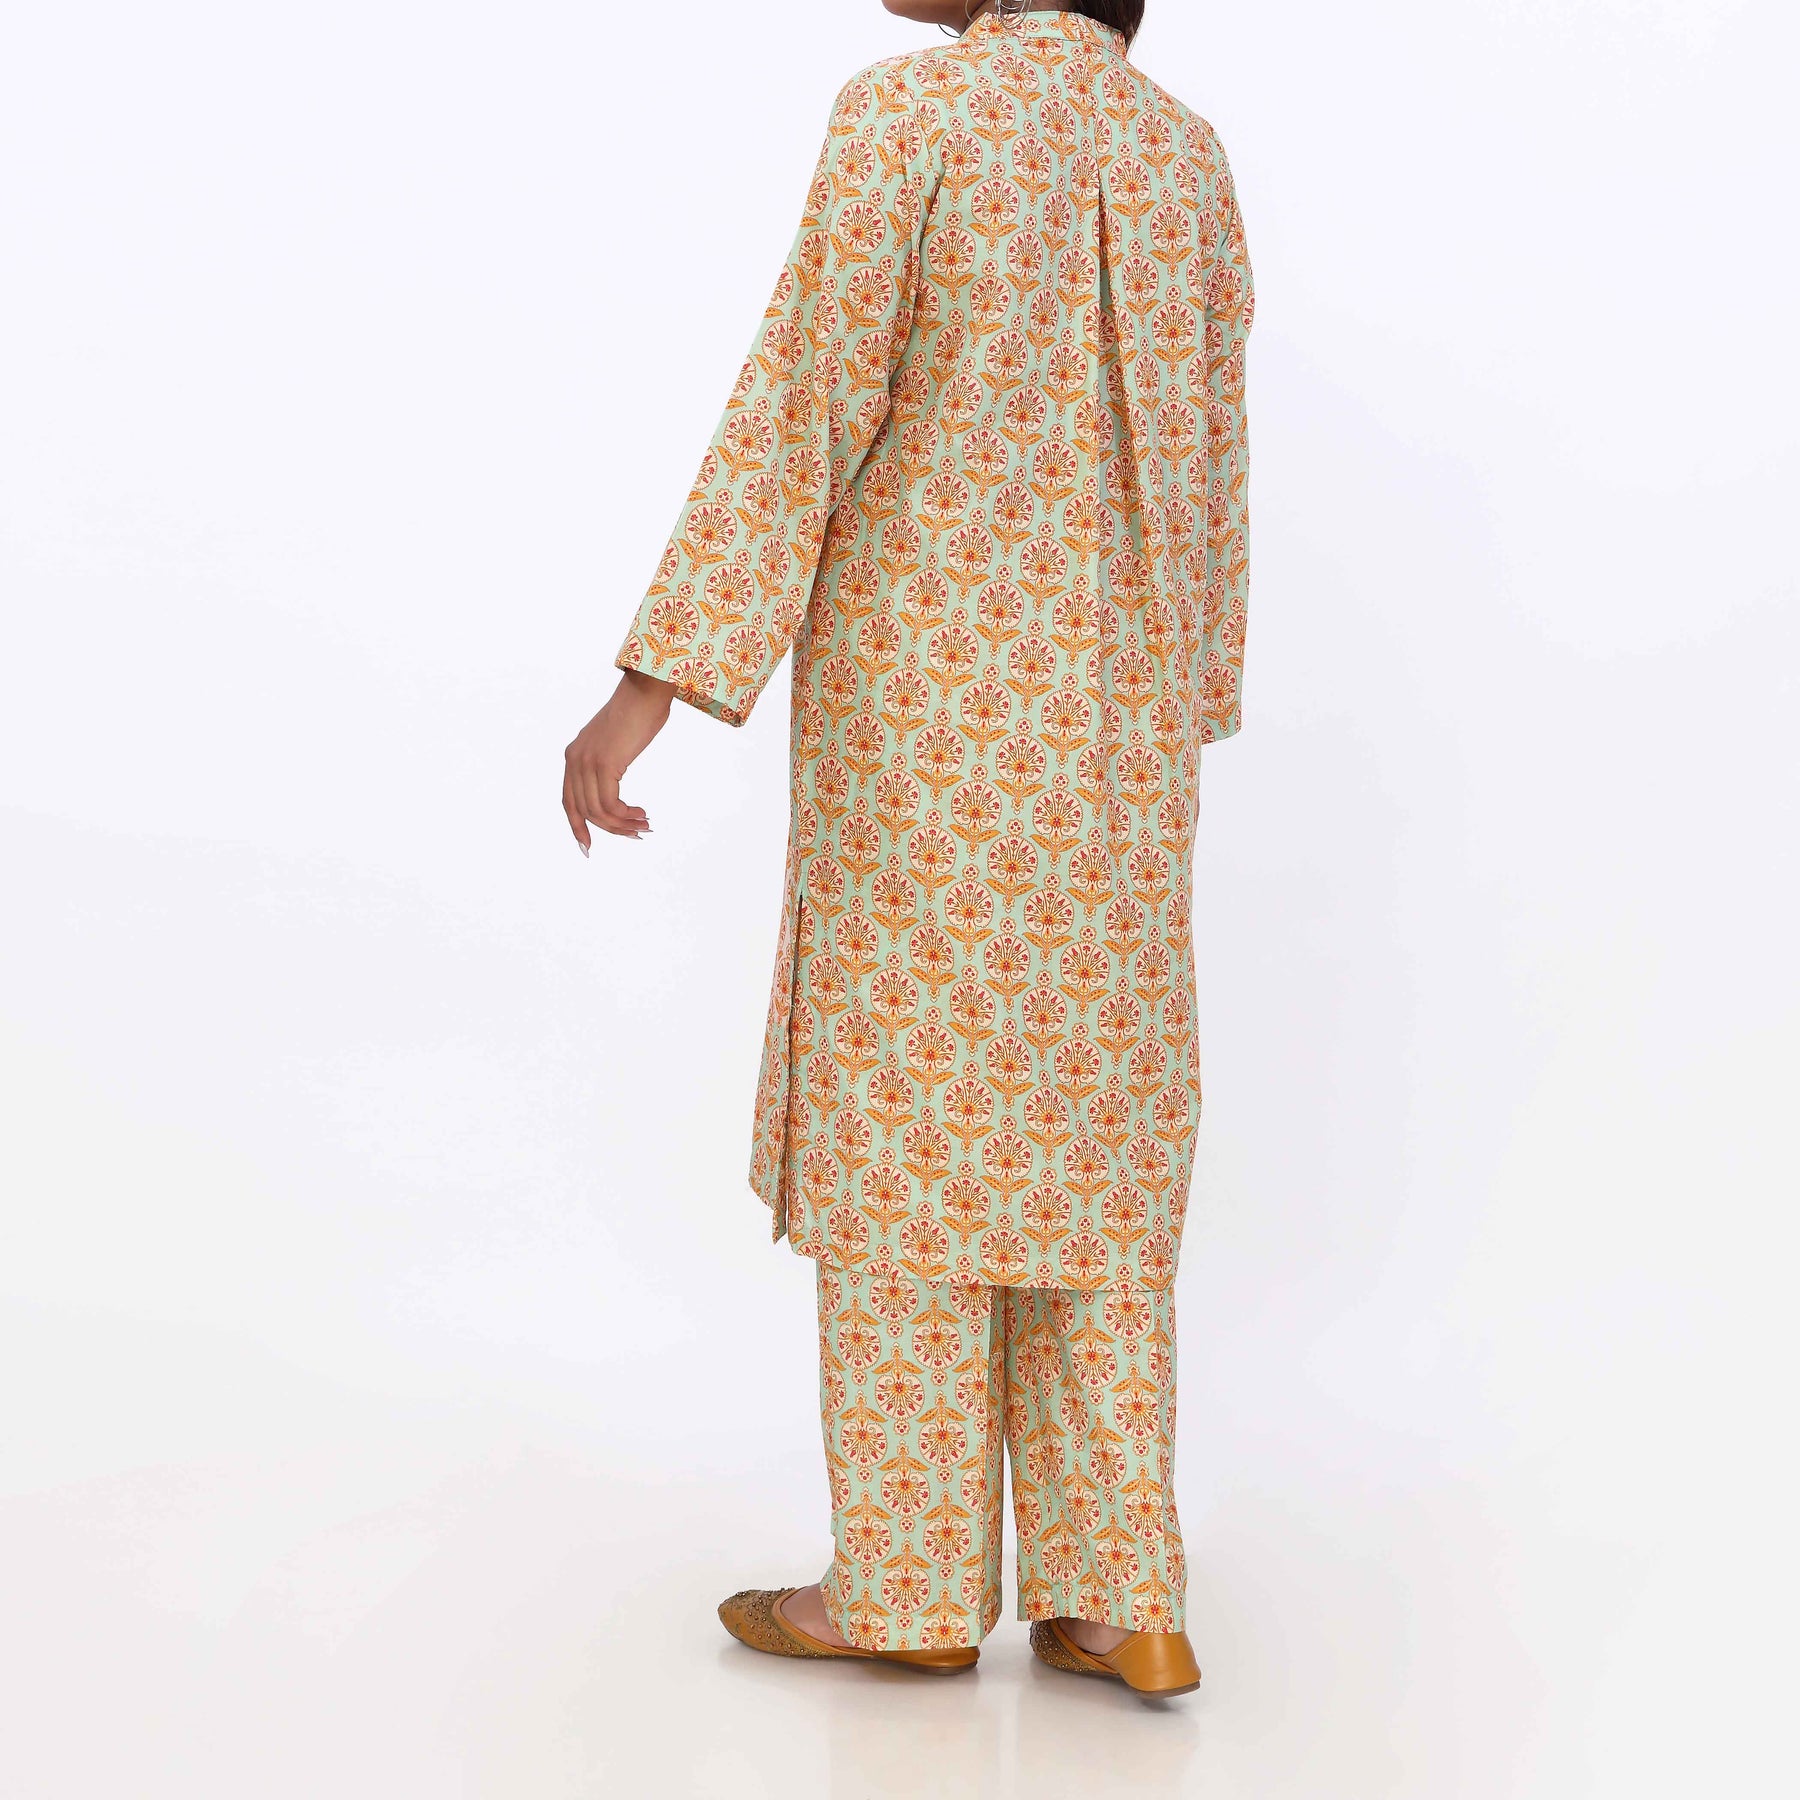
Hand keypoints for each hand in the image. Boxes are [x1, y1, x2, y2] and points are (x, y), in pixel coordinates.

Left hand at [562, 670, 674, 851]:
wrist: (645, 691)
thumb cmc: (637, 713)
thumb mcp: (614, 742)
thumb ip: (607, 762)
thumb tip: (613, 783)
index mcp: (574, 756)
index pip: (568, 801)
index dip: (577, 827)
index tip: (588, 847)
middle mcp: (575, 760)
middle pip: (584, 811)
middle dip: (611, 829)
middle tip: (637, 834)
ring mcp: (588, 761)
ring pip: (598, 810)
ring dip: (623, 824)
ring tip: (643, 825)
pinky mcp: (605, 763)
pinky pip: (610, 803)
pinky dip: (625, 814)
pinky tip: (641, 812)